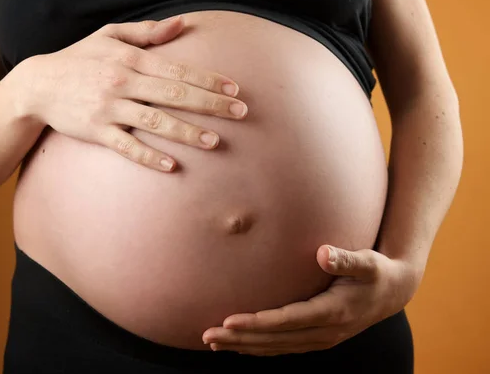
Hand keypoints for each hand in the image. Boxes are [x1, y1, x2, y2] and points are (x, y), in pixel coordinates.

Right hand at [19, 15, 247, 171]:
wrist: (37, 85)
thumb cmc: (78, 59)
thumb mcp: (109, 36)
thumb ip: (147, 32)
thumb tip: (182, 23)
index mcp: (130, 60)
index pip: (178, 69)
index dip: (208, 79)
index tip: (234, 89)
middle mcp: (123, 83)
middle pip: (174, 94)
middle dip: (210, 104)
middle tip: (241, 113)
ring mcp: (109, 109)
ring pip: (155, 121)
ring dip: (186, 132)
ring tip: (214, 141)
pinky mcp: (96, 132)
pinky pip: (126, 147)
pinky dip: (148, 156)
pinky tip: (172, 166)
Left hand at [202, 245, 420, 355]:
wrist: (393, 293)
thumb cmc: (377, 272)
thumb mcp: (368, 263)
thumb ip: (347, 258)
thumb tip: (323, 253)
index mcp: (333, 312)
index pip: (286, 321)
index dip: (257, 323)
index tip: (228, 321)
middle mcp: (324, 332)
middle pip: (274, 339)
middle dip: (239, 339)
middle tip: (207, 335)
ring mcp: (321, 339)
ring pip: (275, 347)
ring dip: (243, 346)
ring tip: (213, 342)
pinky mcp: (317, 338)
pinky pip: (282, 347)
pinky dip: (259, 348)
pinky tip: (239, 345)